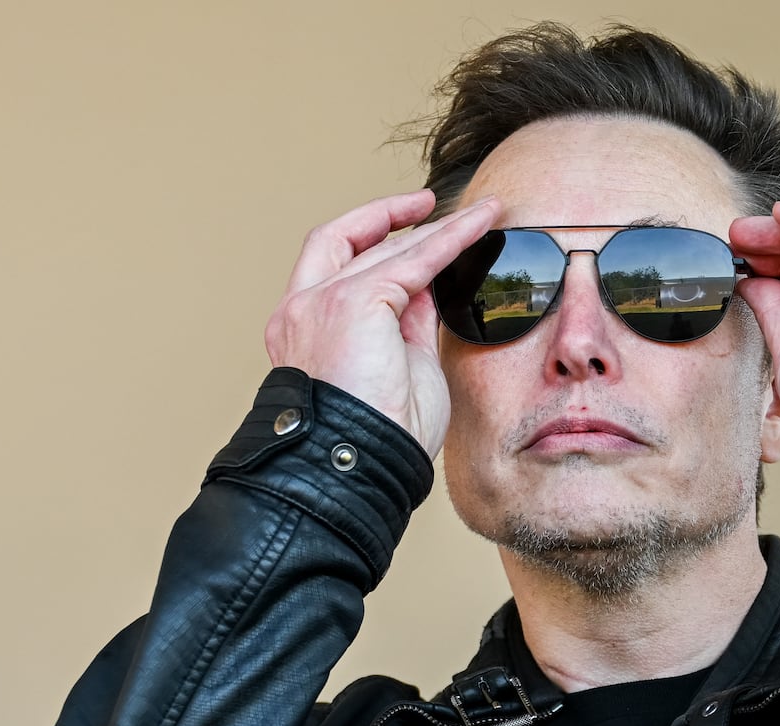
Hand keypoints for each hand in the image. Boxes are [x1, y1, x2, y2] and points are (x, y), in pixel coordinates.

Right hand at [264, 191, 499, 451]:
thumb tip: (426, 288)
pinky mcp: (352, 301)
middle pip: (344, 241)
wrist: (354, 465)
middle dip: (388, 218)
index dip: (370, 242)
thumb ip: (405, 323)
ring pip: (381, 246)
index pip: (334, 268)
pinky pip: (413, 258)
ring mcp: (320, 302)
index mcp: (304, 330)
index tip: (408, 228)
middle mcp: (300, 309)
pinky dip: (450, 237)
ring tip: (478, 215)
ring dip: (431, 227)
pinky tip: (479, 224)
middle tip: (430, 206)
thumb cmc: (378, 437)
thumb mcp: (397, 367)